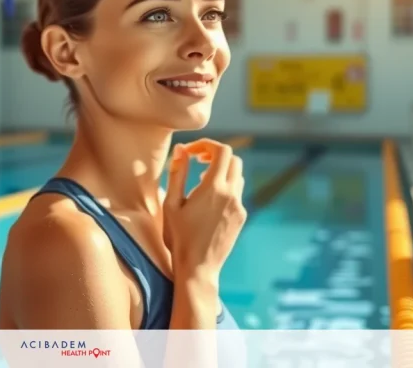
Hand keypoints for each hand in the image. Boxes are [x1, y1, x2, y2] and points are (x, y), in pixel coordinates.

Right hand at [163, 139, 245, 284]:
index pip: (221, 150)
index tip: (191, 152)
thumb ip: (177, 173)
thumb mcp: (171, 204)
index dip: (206, 144)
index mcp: (213, 188)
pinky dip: (225, 187)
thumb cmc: (179, 237)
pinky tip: (208, 202)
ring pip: (237, 176)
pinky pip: (237, 193)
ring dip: (221, 171)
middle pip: (233, 159)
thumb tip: (181, 149)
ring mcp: (239, 207)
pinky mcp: (241, 218)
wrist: (198, 268)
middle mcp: (231, 194)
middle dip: (215, 155)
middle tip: (198, 160)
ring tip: (201, 182)